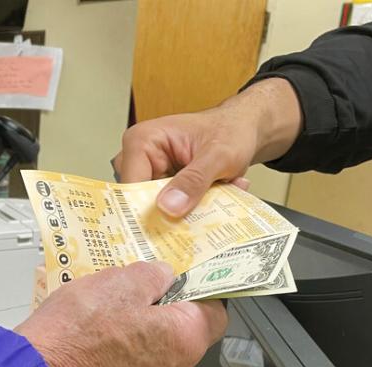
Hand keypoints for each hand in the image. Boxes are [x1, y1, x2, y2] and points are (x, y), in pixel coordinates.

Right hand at [15, 262, 227, 366]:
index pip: (216, 309)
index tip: (188, 271)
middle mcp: (175, 366)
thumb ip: (155, 274)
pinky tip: (105, 317)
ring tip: (119, 295)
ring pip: (162, 339)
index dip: (203, 285)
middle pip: (188, 326)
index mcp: (185, 339)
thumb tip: (163, 276)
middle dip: (170, 299)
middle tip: (146, 278)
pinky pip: (140, 353)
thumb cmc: (80, 330)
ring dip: (147, 316)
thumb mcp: (124, 281)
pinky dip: (130, 334)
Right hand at [112, 78, 301, 216]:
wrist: (241, 129)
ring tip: (215, 200)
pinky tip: (214, 199)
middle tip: (198, 219)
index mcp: (141, 141)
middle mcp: (138, 158)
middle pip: (137, 201)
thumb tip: (168, 206)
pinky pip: (168, 209)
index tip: (167, 232)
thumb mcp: (218, 155)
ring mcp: (149, 174)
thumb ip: (194, 180)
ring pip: (154, 209)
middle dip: (169, 215)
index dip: (145, 212)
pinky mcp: (162, 187)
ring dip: (185, 212)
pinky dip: (191, 210)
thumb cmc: (229, 131)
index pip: (129, 186)